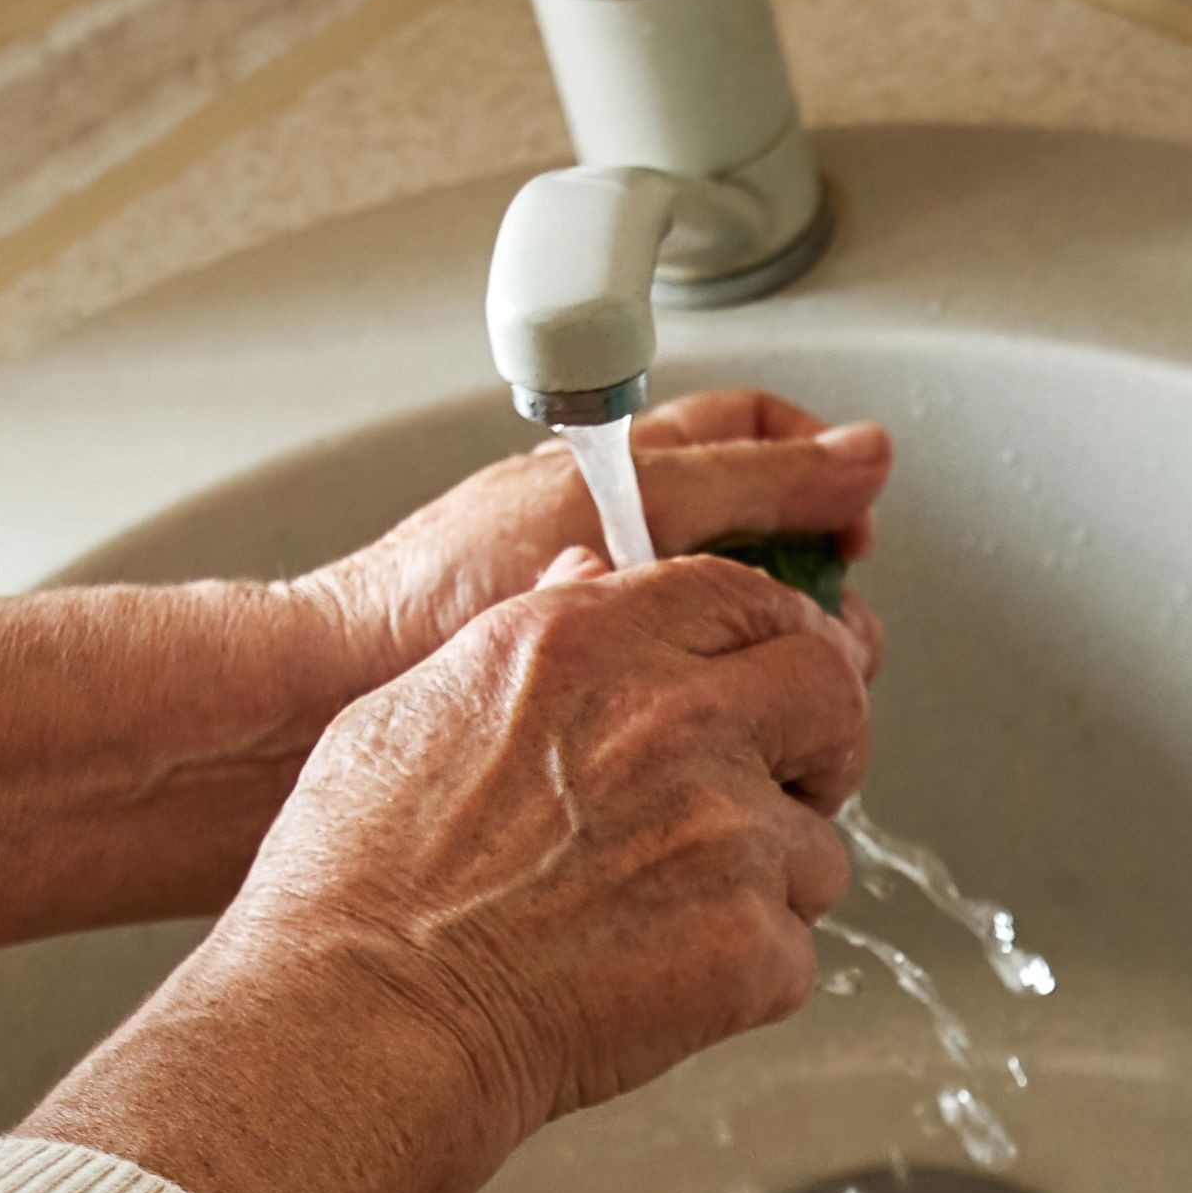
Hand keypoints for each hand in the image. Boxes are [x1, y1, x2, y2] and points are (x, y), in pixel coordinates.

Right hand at [20, 552, 877, 1192]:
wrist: (362, 1019)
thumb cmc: (359, 883)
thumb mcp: (417, 701)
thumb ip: (535, 630)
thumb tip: (595, 578)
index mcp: (586, 644)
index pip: (748, 596)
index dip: (781, 636)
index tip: (783, 673)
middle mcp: (670, 721)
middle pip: (831, 691)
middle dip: (823, 741)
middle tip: (789, 785)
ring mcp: (723, 835)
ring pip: (817, 845)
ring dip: (767, 881)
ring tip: (659, 920)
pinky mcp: (751, 945)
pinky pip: (793, 951)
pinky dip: (742, 975)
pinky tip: (652, 982)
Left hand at [286, 387, 896, 668]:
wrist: (329, 698)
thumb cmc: (434, 593)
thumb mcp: (612, 502)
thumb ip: (743, 479)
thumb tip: (863, 455)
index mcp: (623, 475)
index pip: (760, 440)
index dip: (823, 477)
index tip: (851, 537)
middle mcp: (626, 549)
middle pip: (770, 555)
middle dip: (813, 597)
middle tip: (822, 646)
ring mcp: (615, 634)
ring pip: (741, 644)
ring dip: (773, 675)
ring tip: (770, 706)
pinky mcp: (600, 715)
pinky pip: (694, 713)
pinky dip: (722, 727)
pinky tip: (715, 752)